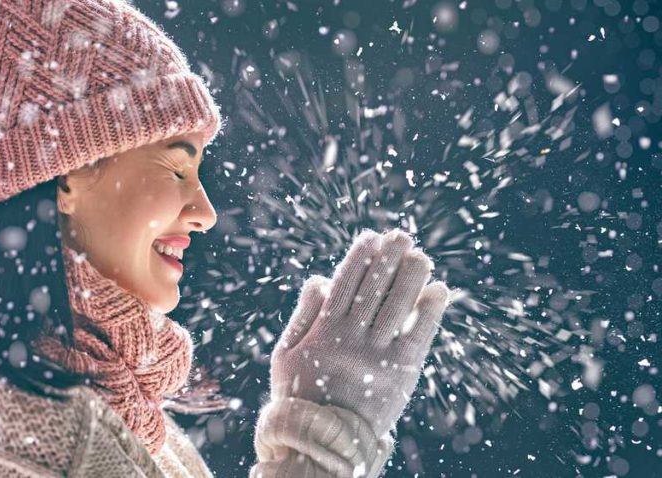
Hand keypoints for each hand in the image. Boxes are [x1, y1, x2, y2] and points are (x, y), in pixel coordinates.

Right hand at [269, 228, 449, 436]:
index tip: (370, 237)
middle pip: (374, 289)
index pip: (345, 285)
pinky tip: (439, 291)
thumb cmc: (299, 396)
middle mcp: (351, 339)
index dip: (359, 258)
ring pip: (398, 307)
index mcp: (323, 332)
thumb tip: (318, 279)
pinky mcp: (400, 375)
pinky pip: (419, 336)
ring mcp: (377, 356)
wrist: (322, 444)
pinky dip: (430, 312)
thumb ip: (303, 315)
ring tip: (421, 257)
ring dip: (411, 278)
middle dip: (388, 258)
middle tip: (401, 236)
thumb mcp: (286, 355)